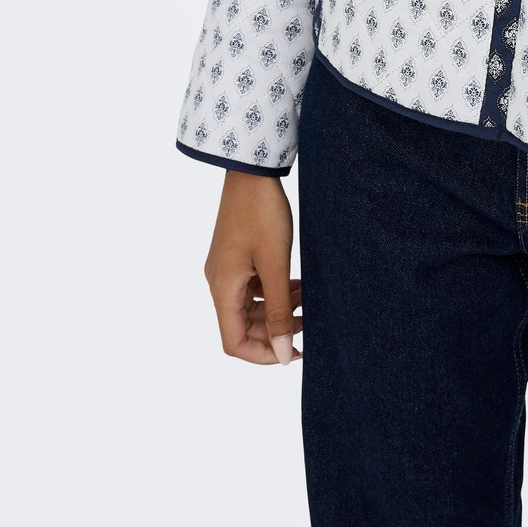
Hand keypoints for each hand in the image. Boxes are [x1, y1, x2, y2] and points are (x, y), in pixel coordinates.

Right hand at [204, 170, 302, 363]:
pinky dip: (274, 291)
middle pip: (242, 327)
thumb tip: (284, 355)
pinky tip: (297, 284)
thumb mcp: (275, 265)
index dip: (264, 355)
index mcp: (222, 289)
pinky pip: (252, 287)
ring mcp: (226, 269)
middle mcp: (219, 282)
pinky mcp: (236, 256)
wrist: (251, 171)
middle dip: (275, 332)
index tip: (294, 352)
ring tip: (307, 301)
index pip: (234, 343)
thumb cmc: (262, 213)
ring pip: (249, 307)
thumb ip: (278, 312)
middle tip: (308, 324)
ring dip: (277, 310)